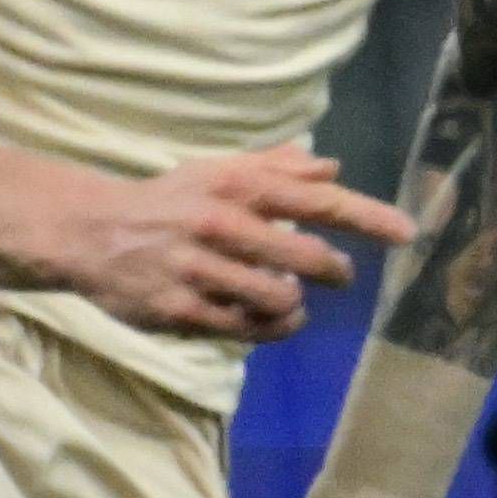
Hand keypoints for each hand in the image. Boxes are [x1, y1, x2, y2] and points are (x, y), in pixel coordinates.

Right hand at [51, 147, 410, 343]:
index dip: (368, 218)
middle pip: (305, 258)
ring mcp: (199, 271)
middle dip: (334, 271)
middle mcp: (220, 226)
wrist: (88, 232)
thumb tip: (333, 167)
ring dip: (297, 304)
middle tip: (340, 274)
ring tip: (294, 298)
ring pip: (277, 300)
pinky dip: (271, 327)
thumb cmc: (167, 201)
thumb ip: (276, 169)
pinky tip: (274, 318)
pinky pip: (246, 329)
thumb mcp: (216, 172)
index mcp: (235, 187)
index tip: (408, 233)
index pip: (316, 202)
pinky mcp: (181, 311)